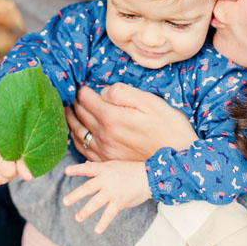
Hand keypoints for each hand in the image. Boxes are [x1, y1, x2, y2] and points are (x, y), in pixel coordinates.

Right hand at [0, 135, 32, 184]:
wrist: (1, 136)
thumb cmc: (14, 145)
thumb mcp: (21, 154)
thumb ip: (23, 166)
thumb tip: (28, 178)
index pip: (8, 173)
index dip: (15, 170)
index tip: (15, 162)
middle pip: (2, 179)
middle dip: (9, 175)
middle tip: (10, 164)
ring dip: (2, 177)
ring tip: (4, 165)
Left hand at [63, 160, 150, 233]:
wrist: (149, 177)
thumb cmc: (129, 170)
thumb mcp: (113, 165)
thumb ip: (98, 167)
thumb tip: (85, 165)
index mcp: (105, 169)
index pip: (88, 169)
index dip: (77, 169)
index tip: (66, 172)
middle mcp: (107, 180)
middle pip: (88, 188)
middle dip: (76, 195)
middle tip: (65, 201)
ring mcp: (113, 192)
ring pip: (96, 203)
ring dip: (85, 211)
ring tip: (77, 218)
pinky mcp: (120, 202)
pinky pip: (109, 214)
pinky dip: (103, 223)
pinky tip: (97, 230)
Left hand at [66, 83, 198, 161]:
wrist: (179, 159)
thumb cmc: (168, 126)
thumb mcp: (150, 101)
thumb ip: (122, 92)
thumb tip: (103, 91)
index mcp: (111, 117)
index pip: (85, 98)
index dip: (81, 89)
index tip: (82, 83)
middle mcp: (103, 135)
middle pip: (79, 114)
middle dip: (74, 101)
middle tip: (72, 94)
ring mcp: (104, 150)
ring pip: (77, 132)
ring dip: (70, 119)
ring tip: (67, 110)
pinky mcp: (108, 161)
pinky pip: (83, 150)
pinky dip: (75, 139)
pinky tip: (76, 132)